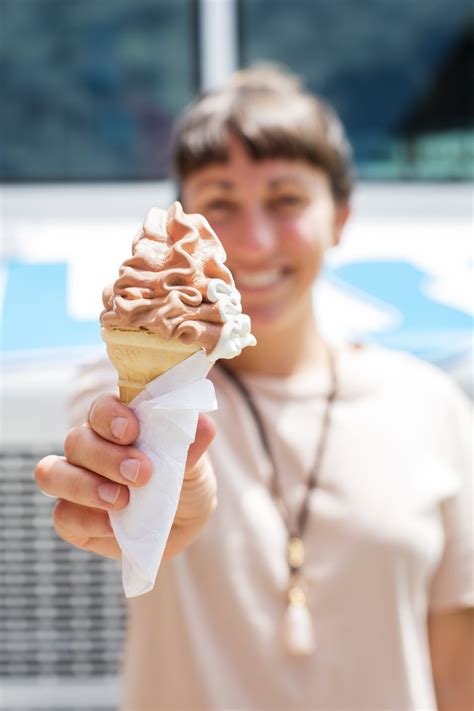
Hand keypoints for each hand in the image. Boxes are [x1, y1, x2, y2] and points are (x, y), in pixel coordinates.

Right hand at [35, 394, 216, 559]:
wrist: (184, 524)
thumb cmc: (184, 481)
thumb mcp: (195, 465)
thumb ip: (192, 445)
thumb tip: (203, 424)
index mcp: (119, 425)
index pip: (101, 408)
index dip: (110, 416)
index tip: (132, 431)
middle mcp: (91, 449)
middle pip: (77, 440)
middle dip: (107, 457)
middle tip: (142, 474)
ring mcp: (77, 482)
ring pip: (52, 474)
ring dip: (84, 485)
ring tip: (120, 500)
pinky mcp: (73, 518)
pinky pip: (62, 515)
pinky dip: (86, 519)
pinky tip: (114, 525)